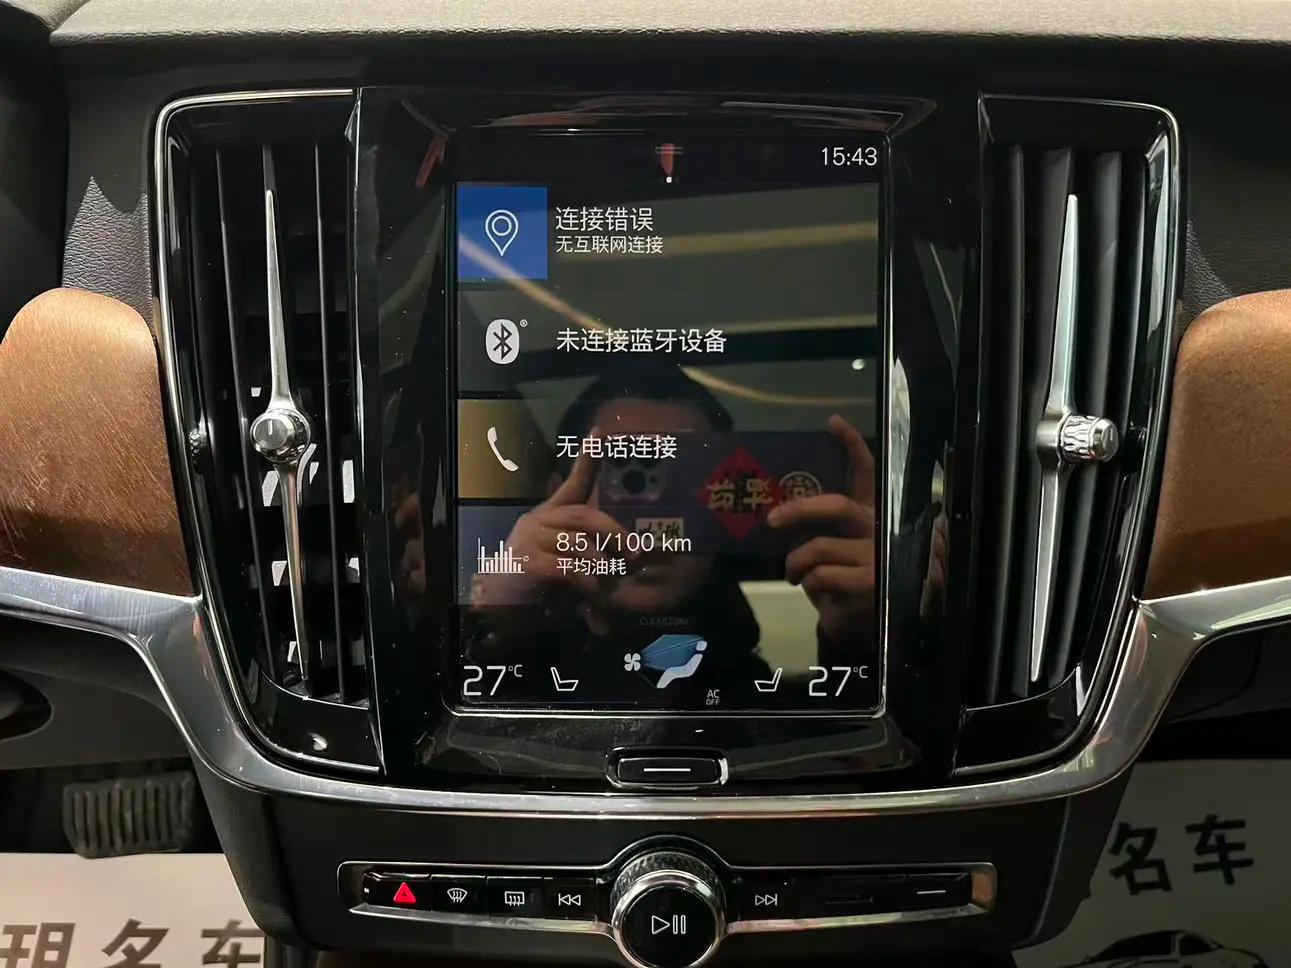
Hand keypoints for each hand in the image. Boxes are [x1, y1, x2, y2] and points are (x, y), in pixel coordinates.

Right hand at [471, 432, 632, 608]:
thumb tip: (637, 553)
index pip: (572, 484)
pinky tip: (591, 591)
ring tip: (610, 584)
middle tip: (634, 555)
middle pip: (584, 517)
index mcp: (550, 516)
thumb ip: (598, 555)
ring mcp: (529, 540)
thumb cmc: (540, 583)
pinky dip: (585, 580)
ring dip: (601, 566)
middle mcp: (537, 521)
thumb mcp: (572, 563)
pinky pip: (566, 567)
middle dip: (614, 535)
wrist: (500, 606)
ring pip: (578, 544)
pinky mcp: (526, 563)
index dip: (587, 460)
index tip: (600, 433)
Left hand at [768, 414, 876, 641]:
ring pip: (817, 549)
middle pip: (835, 506)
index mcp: (869, 514)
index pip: (866, 473)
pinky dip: (810, 585)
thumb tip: (777, 512)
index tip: (833, 421)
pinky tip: (819, 593)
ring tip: (794, 575)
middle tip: (773, 520)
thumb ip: (822, 528)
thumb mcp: (836, 549)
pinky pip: (820, 576)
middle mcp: (878, 529)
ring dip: (795, 564)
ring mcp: (876, 556)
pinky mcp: (871, 584)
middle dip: (798, 510)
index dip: (851, 445)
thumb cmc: (845, 580)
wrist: (864, 627)